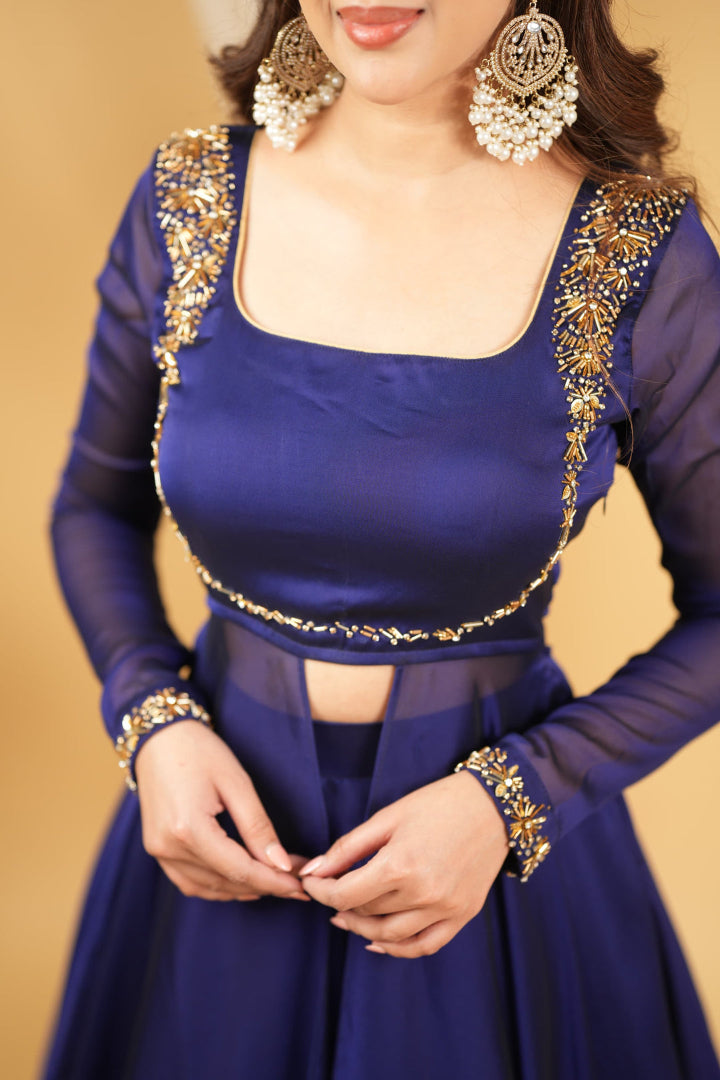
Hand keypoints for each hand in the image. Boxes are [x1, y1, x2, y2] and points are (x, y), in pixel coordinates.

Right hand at [134, 719, 309, 902]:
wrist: (159, 738)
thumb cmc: (200, 752)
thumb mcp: (237, 783)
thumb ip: (258, 827)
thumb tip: (281, 865)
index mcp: (189, 829)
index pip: (239, 870)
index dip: (273, 882)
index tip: (300, 887)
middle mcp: (169, 847)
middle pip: (226, 882)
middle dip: (264, 885)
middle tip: (296, 881)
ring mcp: (159, 852)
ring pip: (208, 888)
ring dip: (242, 889)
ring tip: (274, 880)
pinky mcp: (156, 849)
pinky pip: (190, 882)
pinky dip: (217, 886)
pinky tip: (240, 882)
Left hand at [299, 770, 509, 957]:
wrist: (493, 805)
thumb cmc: (438, 804)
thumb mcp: (388, 816)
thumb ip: (348, 847)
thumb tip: (313, 870)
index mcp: (400, 865)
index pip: (345, 895)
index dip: (320, 891)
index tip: (311, 882)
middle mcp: (423, 893)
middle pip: (365, 913)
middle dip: (339, 904)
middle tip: (329, 891)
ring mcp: (445, 908)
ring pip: (390, 936)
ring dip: (362, 929)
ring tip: (347, 916)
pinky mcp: (462, 915)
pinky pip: (424, 946)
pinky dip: (398, 950)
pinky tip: (378, 943)